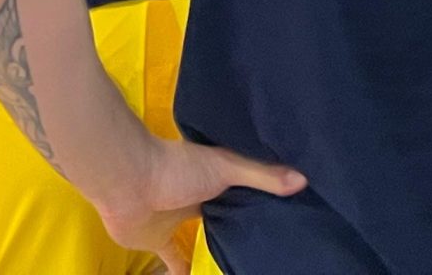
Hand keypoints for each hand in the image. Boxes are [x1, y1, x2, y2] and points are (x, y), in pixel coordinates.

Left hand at [95, 136, 304, 273]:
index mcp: (211, 176)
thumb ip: (260, 175)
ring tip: (240, 262)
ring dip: (212, 247)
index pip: (240, 188)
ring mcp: (175, 219)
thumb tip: (302, 180)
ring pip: (199, 237)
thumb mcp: (224, 167)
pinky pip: (175, 260)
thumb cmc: (177, 168)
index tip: (282, 209)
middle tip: (265, 240)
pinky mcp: (157, 240)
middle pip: (221, 214)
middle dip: (237, 224)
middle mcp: (195, 196)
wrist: (128, 181)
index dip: (257, 198)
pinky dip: (184, 271)